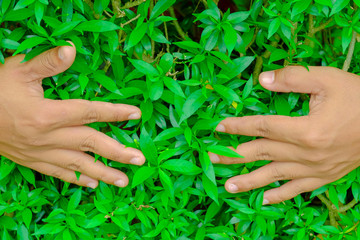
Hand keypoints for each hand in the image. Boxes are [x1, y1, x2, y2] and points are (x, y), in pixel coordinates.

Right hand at [0, 43, 144, 188]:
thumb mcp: (19, 70)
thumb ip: (47, 62)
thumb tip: (71, 50)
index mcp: (47, 114)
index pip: (89, 112)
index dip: (115, 113)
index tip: (136, 115)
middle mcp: (48, 137)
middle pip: (90, 144)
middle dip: (117, 152)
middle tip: (139, 159)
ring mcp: (41, 152)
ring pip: (78, 165)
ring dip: (103, 173)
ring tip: (123, 181)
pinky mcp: (32, 161)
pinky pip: (58, 173)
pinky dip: (76, 179)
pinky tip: (92, 184)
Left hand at [209, 66, 359, 203]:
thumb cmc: (358, 98)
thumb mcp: (327, 79)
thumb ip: (292, 78)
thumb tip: (262, 80)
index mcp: (306, 129)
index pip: (262, 127)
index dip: (238, 126)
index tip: (219, 128)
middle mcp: (307, 153)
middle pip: (262, 153)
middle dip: (233, 155)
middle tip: (210, 159)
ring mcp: (315, 169)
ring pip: (275, 176)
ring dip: (249, 181)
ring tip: (228, 186)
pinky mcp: (324, 177)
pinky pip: (298, 190)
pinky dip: (280, 195)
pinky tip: (264, 200)